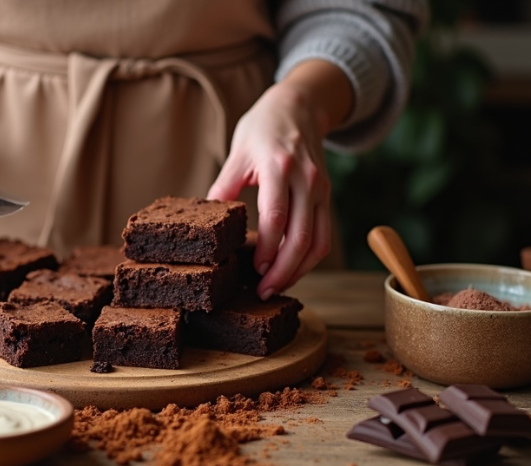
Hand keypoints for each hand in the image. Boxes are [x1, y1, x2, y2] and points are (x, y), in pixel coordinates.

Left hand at [208, 79, 332, 299]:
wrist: (300, 105)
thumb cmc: (263, 127)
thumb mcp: (237, 152)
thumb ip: (223, 187)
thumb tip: (207, 223)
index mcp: (279, 167)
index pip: (277, 217)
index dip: (268, 249)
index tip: (254, 271)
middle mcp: (306, 180)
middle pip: (301, 237)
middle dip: (283, 271)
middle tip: (263, 292)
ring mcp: (321, 190)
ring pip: (318, 242)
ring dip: (299, 270)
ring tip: (276, 287)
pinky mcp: (327, 197)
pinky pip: (323, 235)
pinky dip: (310, 258)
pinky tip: (291, 270)